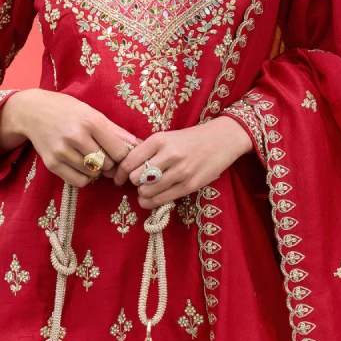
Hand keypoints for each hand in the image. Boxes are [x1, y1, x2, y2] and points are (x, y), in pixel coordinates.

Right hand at [0, 89, 143, 187]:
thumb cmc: (67, 110)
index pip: (119, 151)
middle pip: (107, 164)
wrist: (32, 112)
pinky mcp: (52, 164)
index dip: (123, 156)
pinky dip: (85, 178)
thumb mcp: (92, 113)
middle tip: (105, 156)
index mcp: (90, 121)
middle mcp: (76, 137)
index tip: (120, 153)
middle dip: (110, 163)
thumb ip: (116, 130)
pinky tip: (82, 166)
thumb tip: (139, 144)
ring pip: (93, 174)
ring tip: (91, 158)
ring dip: (97, 170)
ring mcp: (62, 151)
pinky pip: (78, 181)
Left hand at [112, 116, 252, 208]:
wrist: (222, 139)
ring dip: (143, 193)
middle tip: (139, 181)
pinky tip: (150, 199)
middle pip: (136, 178)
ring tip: (146, 190)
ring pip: (147, 191)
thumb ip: (148, 150)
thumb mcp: (167, 137)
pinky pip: (162, 199)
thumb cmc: (190, 139)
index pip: (129, 161)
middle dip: (134, 182)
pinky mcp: (190, 185)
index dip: (120, 173)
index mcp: (159, 140)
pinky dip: (151, 202)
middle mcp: (169, 155)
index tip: (118, 179)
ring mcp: (180, 171)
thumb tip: (124, 167)